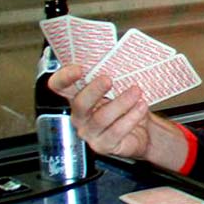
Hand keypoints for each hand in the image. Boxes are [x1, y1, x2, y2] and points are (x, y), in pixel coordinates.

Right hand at [48, 65, 187, 170]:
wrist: (143, 131)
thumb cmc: (127, 107)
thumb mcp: (120, 88)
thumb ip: (114, 75)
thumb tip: (121, 58)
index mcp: (78, 97)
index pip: (60, 87)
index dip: (64, 77)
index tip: (79, 68)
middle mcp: (80, 116)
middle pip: (79, 104)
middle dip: (94, 90)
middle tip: (108, 79)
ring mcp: (90, 133)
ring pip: (100, 118)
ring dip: (120, 103)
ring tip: (136, 92)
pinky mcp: (104, 145)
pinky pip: (116, 131)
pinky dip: (131, 117)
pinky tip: (141, 107)